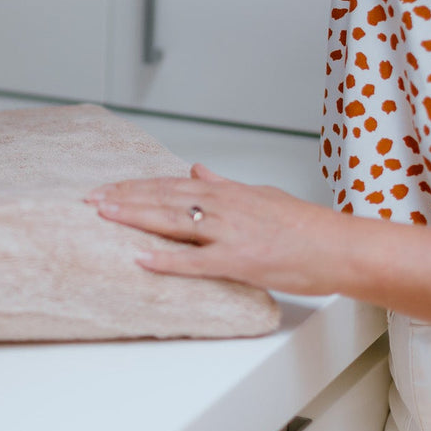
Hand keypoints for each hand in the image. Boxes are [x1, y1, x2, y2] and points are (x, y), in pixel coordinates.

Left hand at [86, 164, 352, 295]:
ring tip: (104, 215)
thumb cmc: (304, 225)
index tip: (106, 187)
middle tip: (89, 199)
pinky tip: (142, 258)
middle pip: (164, 199)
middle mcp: (224, 207)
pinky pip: (197, 262)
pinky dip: (168, 260)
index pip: (170, 184)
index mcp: (227, 192)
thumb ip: (225, 184)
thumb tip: (197, 168)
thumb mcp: (260, 194)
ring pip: (174, 221)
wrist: (340, 246)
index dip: (135, 186)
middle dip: (124, 199)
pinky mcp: (241, 261)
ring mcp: (231, 233)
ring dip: (136, 217)